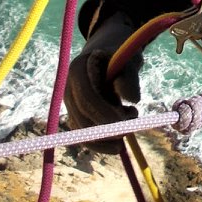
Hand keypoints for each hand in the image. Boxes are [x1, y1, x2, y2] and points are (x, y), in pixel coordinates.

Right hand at [62, 13, 140, 148]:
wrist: (108, 58)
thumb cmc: (120, 57)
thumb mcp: (128, 60)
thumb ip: (130, 77)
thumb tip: (133, 99)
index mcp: (78, 70)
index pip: (86, 96)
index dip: (103, 111)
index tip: (124, 120)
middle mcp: (69, 89)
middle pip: (82, 117)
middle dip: (107, 128)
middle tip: (130, 127)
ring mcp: (71, 105)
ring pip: (83, 132)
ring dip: (108, 136)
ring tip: (130, 122)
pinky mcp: (77, 117)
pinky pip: (85, 137)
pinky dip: (102, 144)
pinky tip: (119, 143)